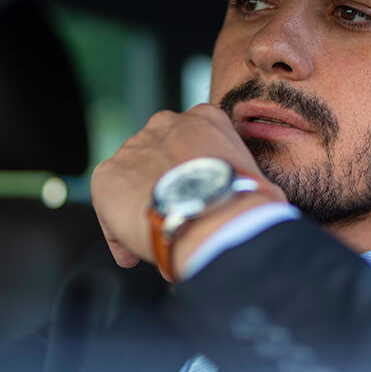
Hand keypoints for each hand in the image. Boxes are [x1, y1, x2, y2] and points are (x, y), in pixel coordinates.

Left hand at [90, 103, 285, 276]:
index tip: (196, 197)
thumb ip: (246, 180)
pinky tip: (134, 253)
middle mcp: (165, 123)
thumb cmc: (247, 203)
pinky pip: (109, 207)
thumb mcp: (257, 176)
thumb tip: (264, 201)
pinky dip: (118, 232)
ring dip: (141, 206)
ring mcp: (133, 147)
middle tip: (175, 216)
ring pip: (133, 180)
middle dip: (163, 184)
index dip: (193, 174)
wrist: (214, 216)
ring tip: (154, 238)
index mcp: (206, 118)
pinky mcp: (107, 175)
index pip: (191, 142)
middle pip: (158, 156)